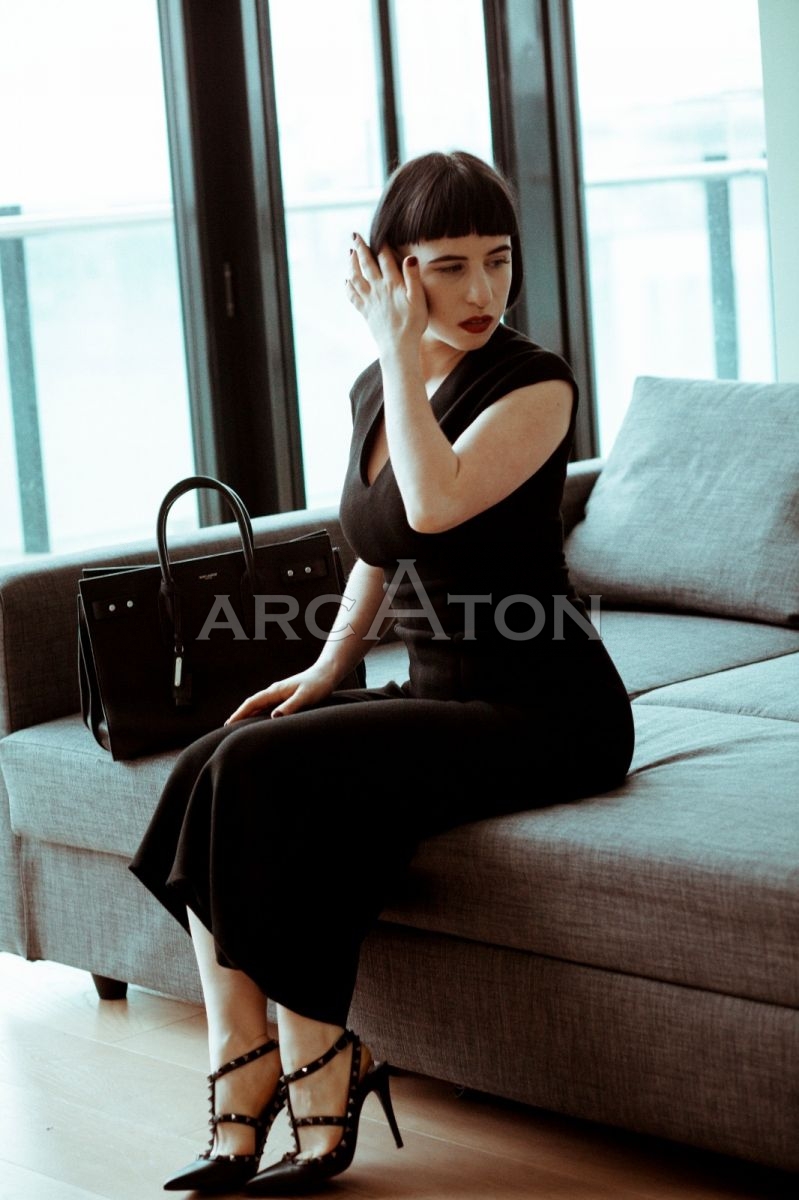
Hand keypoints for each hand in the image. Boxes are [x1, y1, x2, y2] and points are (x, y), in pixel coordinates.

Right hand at [224, 664, 336, 723]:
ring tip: (239, 728)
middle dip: (239, 715)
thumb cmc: (318, 685)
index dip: (239, 714)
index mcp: (276, 691)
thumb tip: (274, 717)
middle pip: (252, 704)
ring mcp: (279, 693)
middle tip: (227, 729)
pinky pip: (267, 706)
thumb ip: (291, 706)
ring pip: (259, 705)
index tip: (228, 725)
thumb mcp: (305, 697)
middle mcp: (274, 691)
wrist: (327, 673)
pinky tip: (260, 721)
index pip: (252, 703)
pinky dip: (259, 714)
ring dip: (248, 715)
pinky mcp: (286, 696)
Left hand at [346, 233, 427, 352]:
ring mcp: (370, 301)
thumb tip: (410, 258)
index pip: (385, 259)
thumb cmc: (413, 325)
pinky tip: (346, 281)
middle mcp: (378, 290)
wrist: (398, 347)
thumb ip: (413, 278)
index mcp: (392, 284)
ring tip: (350, 253)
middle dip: (360, 249)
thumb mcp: (419, 300)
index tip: (378, 234)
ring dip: (351, 264)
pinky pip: (353, 296)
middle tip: (354, 235)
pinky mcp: (365, 312)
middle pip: (366, 265)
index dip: (381, 245)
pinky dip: (348, 287)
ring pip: (356, 278)